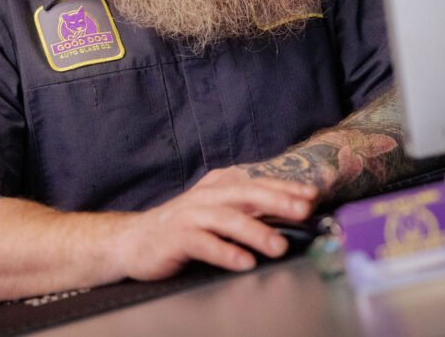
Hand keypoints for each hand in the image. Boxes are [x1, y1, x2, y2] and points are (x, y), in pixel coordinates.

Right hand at [116, 167, 317, 280]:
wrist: (133, 241)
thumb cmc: (183, 228)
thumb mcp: (216, 212)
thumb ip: (246, 211)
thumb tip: (289, 216)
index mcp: (219, 186)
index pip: (257, 183)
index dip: (285, 187)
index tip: (311, 196)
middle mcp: (206, 196)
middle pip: (246, 193)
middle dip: (277, 200)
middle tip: (302, 211)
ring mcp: (190, 215)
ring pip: (227, 219)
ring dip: (255, 231)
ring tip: (279, 247)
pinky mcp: (176, 238)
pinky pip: (204, 244)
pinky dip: (225, 253)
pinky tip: (244, 263)